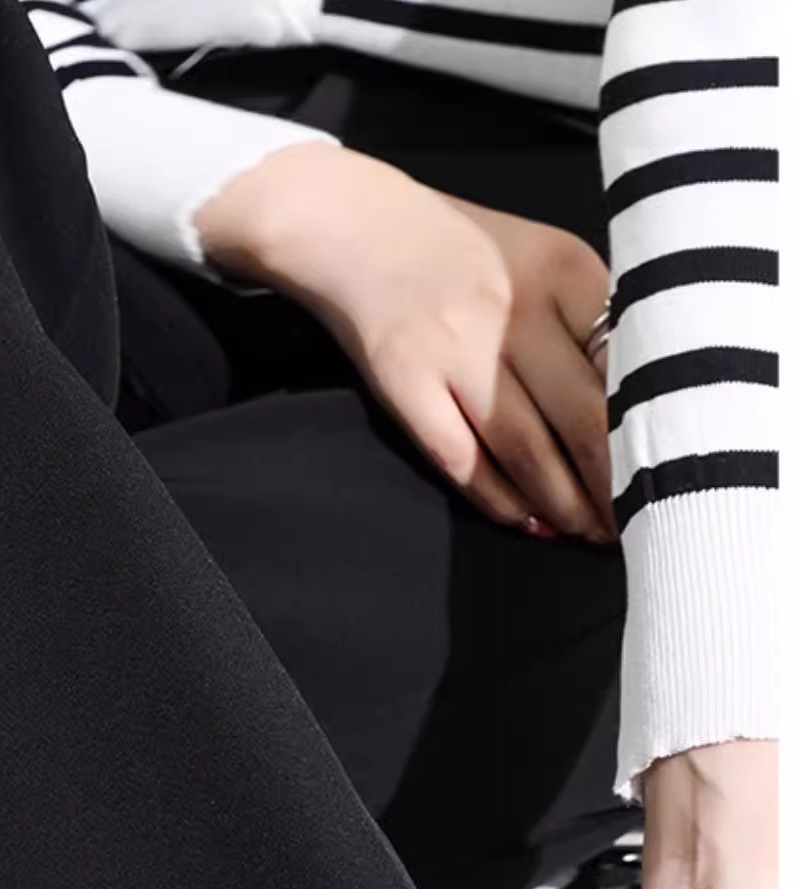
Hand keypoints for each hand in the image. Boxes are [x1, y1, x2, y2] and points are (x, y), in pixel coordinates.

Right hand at [195, 143, 615, 541]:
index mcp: (562, 269)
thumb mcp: (539, 255)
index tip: (663, 466)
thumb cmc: (459, 249)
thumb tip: (632, 402)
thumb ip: (586, 314)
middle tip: (633, 521)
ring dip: (561, 502)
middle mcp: (513, 309)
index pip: (623, 364)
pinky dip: (497, 499)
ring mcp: (455, 350)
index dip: (648, 426)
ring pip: (526, 448)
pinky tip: (525, 520)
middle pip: (582, 418)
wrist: (354, 226)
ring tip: (585, 532)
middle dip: (611, 483)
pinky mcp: (405, 384)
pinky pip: (461, 459)